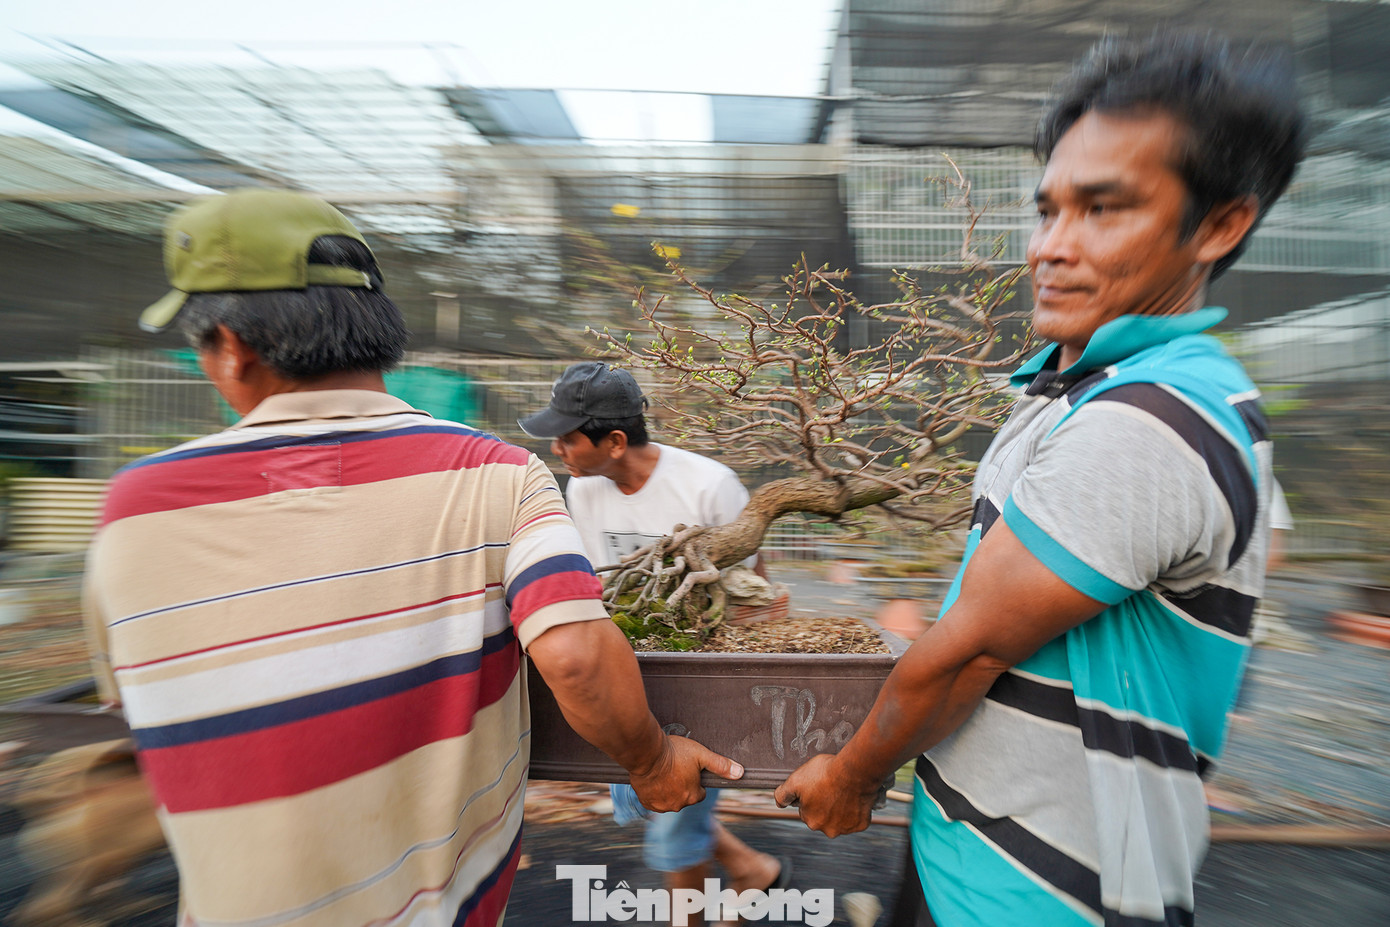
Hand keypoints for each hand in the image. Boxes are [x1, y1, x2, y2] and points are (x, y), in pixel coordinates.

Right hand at [627, 735, 743, 812]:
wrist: (646, 753)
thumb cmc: (674, 752)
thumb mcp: (701, 755)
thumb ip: (721, 765)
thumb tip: (740, 773)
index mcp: (693, 796)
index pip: (699, 793)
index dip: (694, 780)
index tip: (688, 769)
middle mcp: (678, 805)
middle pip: (684, 797)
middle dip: (682, 786)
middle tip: (675, 768)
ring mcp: (661, 805)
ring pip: (669, 799)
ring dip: (668, 790)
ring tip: (664, 773)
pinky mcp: (647, 803)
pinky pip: (655, 801)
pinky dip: (655, 793)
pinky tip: (654, 779)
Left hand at [774, 754, 877, 837]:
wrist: (855, 771)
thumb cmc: (825, 773)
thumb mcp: (796, 779)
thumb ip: (783, 794)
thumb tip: (778, 803)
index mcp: (811, 821)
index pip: (807, 810)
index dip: (811, 797)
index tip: (818, 786)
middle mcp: (828, 830)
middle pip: (824, 817)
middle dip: (826, 805)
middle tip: (831, 787)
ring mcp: (847, 828)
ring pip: (841, 818)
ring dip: (841, 808)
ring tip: (844, 790)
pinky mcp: (862, 824)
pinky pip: (857, 818)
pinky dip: (856, 810)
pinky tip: (854, 797)